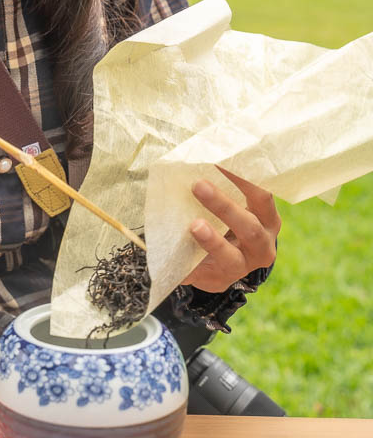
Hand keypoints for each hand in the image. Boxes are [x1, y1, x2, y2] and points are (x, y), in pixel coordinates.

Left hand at [181, 166, 280, 293]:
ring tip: (194, 226)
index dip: (244, 179)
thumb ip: (224, 188)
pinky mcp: (217, 281)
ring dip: (211, 241)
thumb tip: (196, 156)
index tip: (219, 160)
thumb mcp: (237, 206)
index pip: (261, 197)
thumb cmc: (231, 222)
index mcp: (267, 220)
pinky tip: (169, 256)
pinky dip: (186, 266)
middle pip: (249, 228)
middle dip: (223, 206)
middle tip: (198, 185)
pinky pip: (200, 274)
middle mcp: (262, 246)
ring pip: (230, 257)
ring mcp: (241, 267)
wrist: (226, 263)